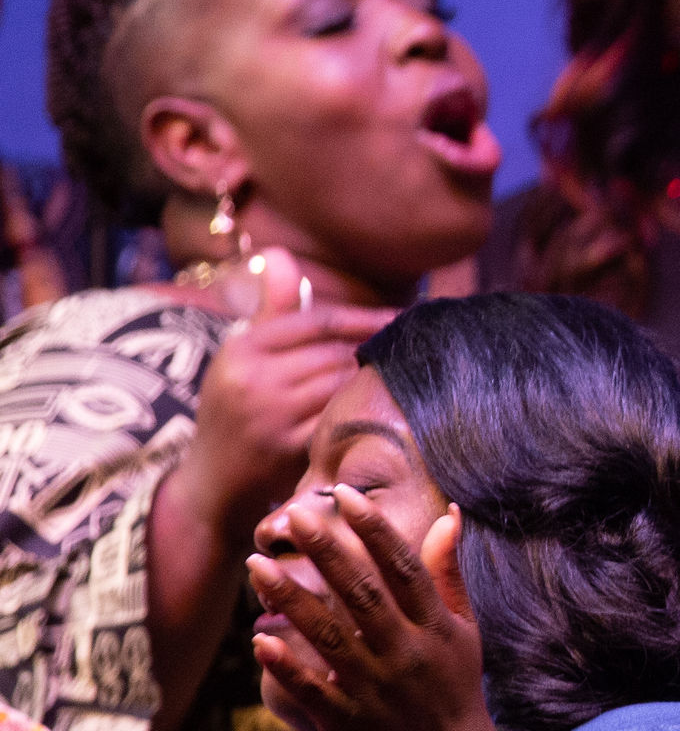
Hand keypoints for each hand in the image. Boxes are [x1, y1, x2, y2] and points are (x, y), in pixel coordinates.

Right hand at [181, 255, 395, 542]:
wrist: (214, 476)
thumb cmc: (237, 404)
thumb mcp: (243, 354)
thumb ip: (272, 308)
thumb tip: (281, 254)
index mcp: (242, 348)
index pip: (317, 321)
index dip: (364, 317)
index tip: (402, 316)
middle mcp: (254, 378)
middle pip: (336, 352)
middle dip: (375, 349)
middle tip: (414, 345)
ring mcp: (272, 414)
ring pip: (342, 384)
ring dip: (374, 380)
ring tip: (405, 373)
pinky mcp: (290, 446)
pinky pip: (341, 419)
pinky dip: (363, 410)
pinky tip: (385, 407)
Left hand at [243, 484, 505, 730]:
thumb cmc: (455, 689)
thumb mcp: (464, 631)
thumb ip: (449, 573)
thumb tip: (449, 514)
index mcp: (437, 629)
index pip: (405, 569)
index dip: (375, 530)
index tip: (345, 496)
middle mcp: (409, 655)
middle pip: (364, 596)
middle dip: (328, 553)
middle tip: (294, 517)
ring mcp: (377, 690)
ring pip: (329, 638)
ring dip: (291, 600)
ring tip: (255, 565)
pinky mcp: (350, 722)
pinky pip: (313, 689)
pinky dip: (287, 666)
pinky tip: (260, 639)